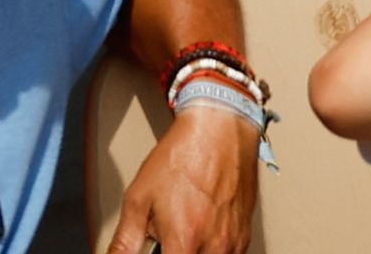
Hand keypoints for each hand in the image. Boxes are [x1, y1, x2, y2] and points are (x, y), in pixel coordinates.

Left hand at [106, 91, 255, 253]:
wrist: (219, 130)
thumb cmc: (183, 156)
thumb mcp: (139, 196)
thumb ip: (125, 239)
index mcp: (185, 240)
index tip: (158, 247)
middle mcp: (214, 246)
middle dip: (175, 252)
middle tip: (168, 237)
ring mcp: (233, 243)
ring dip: (193, 252)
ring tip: (185, 229)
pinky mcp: (245, 235)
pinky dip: (211, 249)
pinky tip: (201, 228)